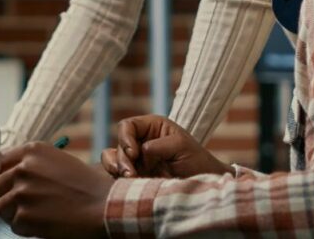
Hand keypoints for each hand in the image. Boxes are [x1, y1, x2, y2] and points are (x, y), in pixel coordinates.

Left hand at [0, 142, 111, 237]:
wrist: (103, 206)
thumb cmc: (87, 186)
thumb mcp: (59, 161)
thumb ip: (34, 164)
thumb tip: (13, 174)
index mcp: (32, 151)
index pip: (0, 161)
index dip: (4, 175)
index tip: (8, 184)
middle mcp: (23, 168)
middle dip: (8, 196)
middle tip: (24, 204)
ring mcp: (22, 192)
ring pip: (1, 206)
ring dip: (14, 213)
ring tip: (36, 215)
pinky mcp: (24, 216)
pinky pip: (14, 225)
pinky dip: (25, 228)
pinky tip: (43, 223)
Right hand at [112, 115, 230, 178]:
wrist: (201, 187)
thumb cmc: (196, 161)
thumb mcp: (182, 146)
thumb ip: (161, 144)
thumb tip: (142, 150)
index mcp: (152, 127)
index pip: (128, 126)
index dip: (126, 138)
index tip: (134, 153)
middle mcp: (140, 141)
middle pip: (119, 145)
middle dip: (122, 159)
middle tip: (131, 174)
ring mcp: (136, 160)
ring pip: (112, 159)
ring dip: (116, 168)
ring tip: (129, 179)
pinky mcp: (134, 176)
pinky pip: (116, 175)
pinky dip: (116, 178)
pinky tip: (126, 184)